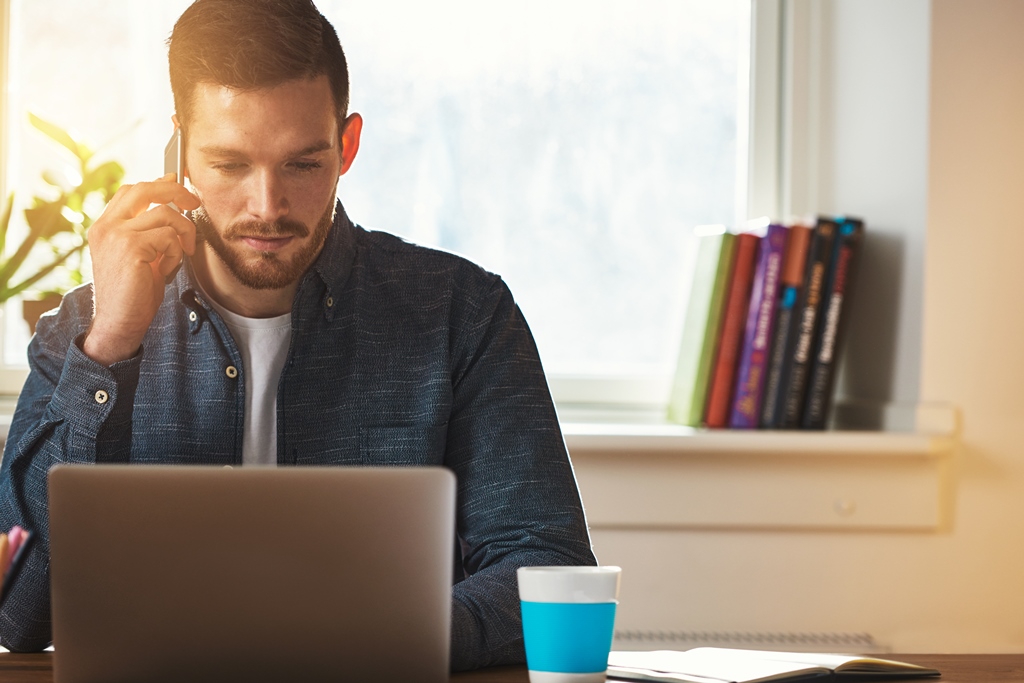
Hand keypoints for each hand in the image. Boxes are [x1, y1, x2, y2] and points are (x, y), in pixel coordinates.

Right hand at [82, 174, 199, 365]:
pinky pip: (169, 236)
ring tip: (178, 255)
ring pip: (165, 214)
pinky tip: (167, 268)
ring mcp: (116, 235)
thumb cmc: (134, 292)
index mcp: (105, 227)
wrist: (119, 323)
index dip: (158, 184)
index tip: (178, 184)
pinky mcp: (131, 247)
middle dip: (176, 192)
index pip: (130, 191)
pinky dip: (176, 252)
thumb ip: (149, 228)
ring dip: (182, 233)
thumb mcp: (142, 254)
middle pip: (144, 189)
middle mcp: (106, 227)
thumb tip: (170, 198)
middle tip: (194, 204)